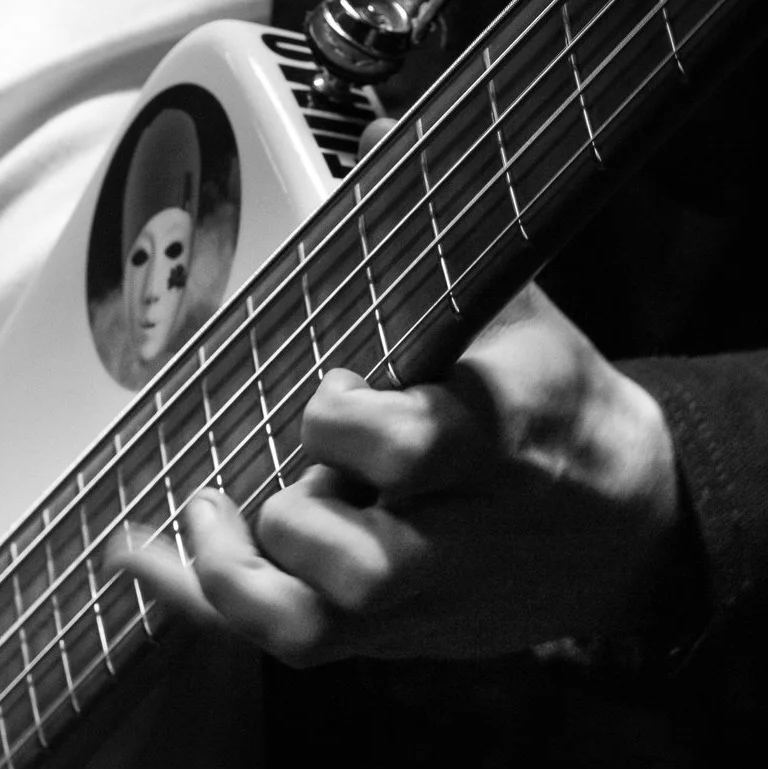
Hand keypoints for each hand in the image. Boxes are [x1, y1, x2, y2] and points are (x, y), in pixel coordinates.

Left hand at [121, 287, 691, 664]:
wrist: (628, 530)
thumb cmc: (554, 409)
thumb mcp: (524, 319)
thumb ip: (443, 240)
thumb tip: (375, 128)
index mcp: (500, 444)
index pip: (414, 449)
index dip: (349, 425)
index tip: (332, 388)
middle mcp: (458, 536)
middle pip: (360, 566)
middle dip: (297, 514)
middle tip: (287, 461)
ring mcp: (420, 597)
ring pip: (316, 625)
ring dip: (238, 575)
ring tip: (205, 508)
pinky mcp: (387, 638)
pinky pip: (284, 640)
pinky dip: (196, 600)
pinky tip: (139, 550)